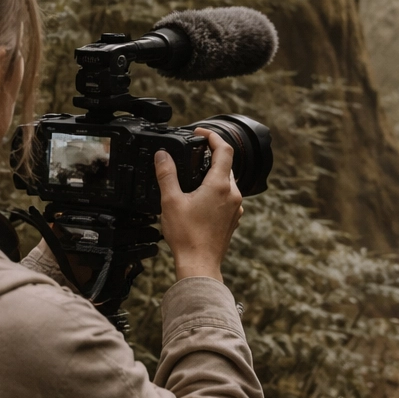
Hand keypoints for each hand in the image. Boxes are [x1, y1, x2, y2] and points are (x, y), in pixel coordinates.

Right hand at [155, 129, 243, 282]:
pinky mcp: (233, 219)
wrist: (199, 264)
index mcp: (219, 185)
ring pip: (228, 182)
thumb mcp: (170, 201)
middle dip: (211, 156)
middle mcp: (232, 194)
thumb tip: (162, 155)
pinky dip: (217, 191)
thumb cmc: (187, 236)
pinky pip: (228, 197)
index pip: (224, 149)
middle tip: (194, 154)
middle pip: (226, 165)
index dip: (212, 136)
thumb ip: (167, 174)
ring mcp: (236, 207)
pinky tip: (201, 199)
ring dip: (214, 175)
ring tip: (194, 177)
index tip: (200, 133)